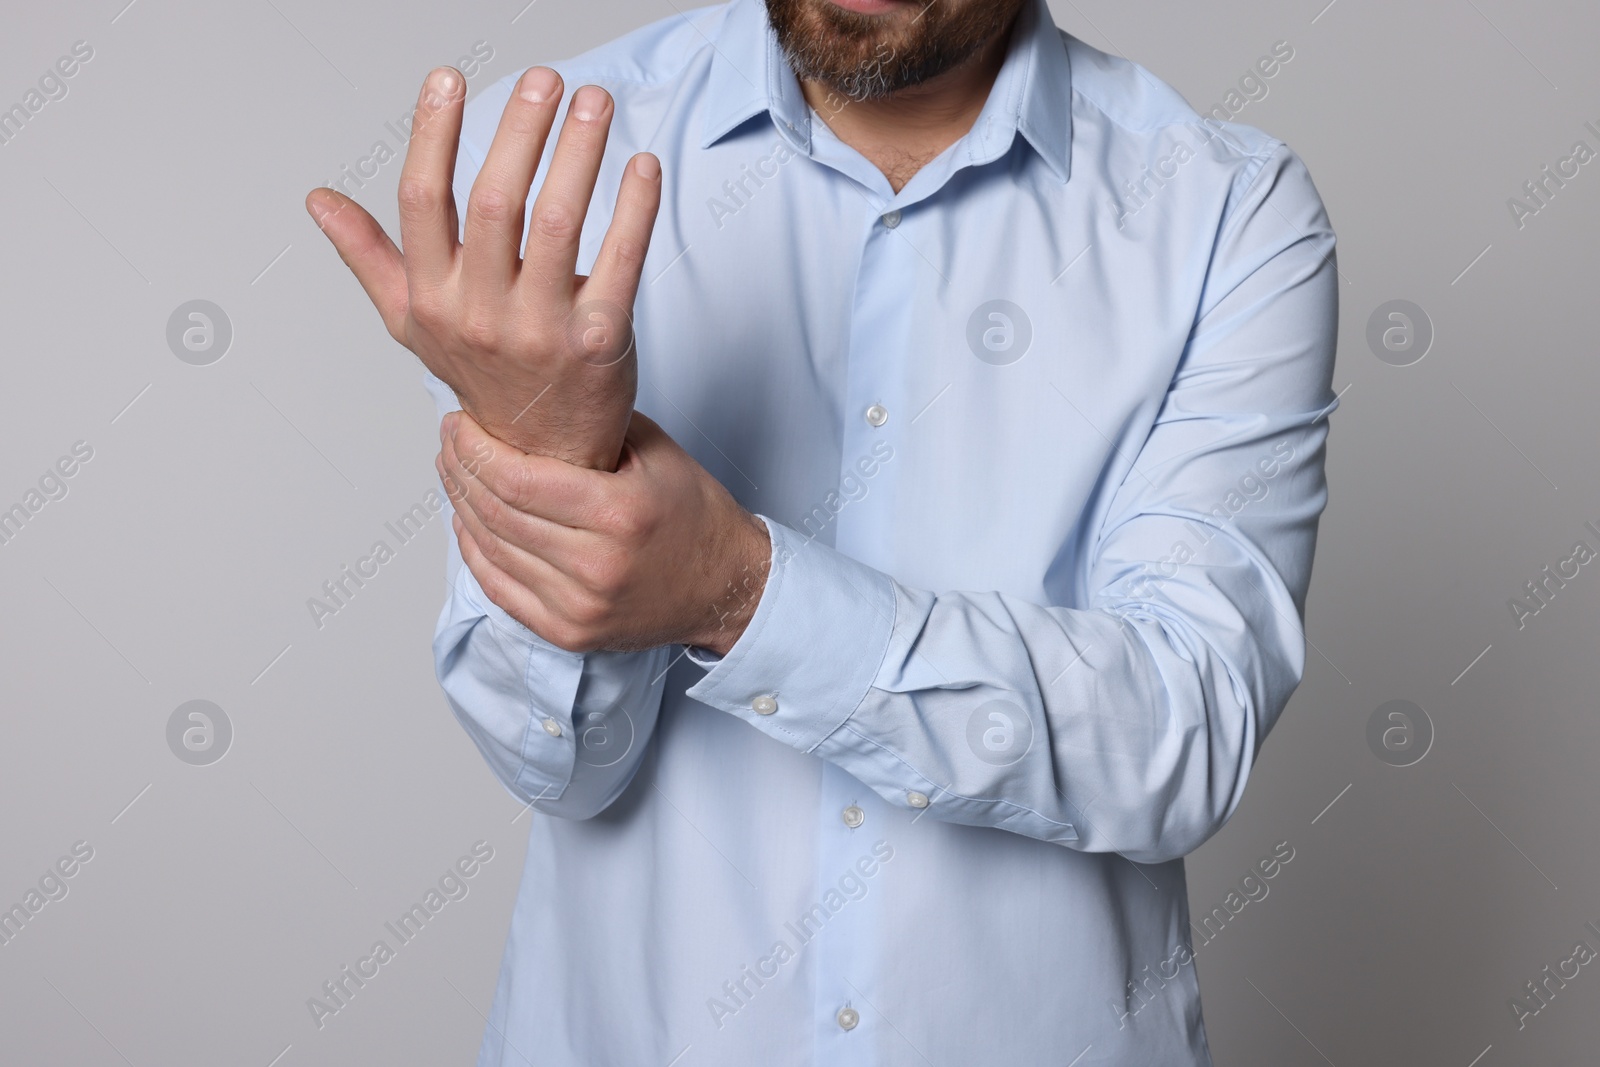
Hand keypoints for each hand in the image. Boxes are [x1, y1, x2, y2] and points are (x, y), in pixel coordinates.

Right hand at [307, 65, 660, 470]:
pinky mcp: (599, 343)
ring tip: (594, 102)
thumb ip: (369, 257)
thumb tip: (319, 201)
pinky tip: (642, 167)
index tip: (449, 77)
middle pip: (496, 203)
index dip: (433, 134)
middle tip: (544, 80)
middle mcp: (481, 315)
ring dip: (579, 153)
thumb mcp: (413, 322)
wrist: (544, 453)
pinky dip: (634, 210)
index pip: (423, 201)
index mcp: (432, 297)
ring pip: (559, 224)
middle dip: (521, 131)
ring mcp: (542, 331)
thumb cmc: (482, 376)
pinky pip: (620, 263)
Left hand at [438, 409, 771, 655]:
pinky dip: (475, 552)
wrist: (724, 585)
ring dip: (461, 507)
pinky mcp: (568, 633)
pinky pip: (500, 589)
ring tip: (454, 473)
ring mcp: (579, 606)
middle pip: (497, 513)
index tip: (459, 424)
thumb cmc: (692, 514)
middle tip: (450, 442)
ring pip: (491, 550)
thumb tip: (526, 401)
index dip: (476, 449)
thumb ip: (594, 426)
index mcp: (619, 513)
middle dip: (461, 471)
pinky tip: (467, 521)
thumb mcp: (654, 451)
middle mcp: (596, 566)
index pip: (518, 479)